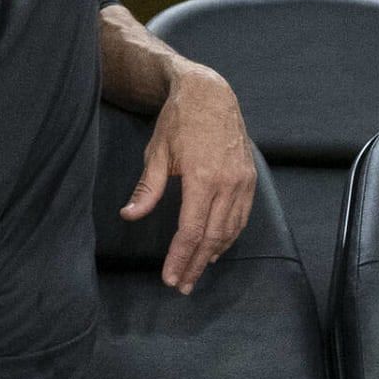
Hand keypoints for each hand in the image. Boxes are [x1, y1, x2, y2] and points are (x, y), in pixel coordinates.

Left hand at [121, 62, 254, 293]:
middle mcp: (227, 182)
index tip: (170, 277)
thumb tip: (129, 215)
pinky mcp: (249, 178)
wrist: (211, 93)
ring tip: (196, 271)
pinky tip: (216, 247)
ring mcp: (243, 181)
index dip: (180, 258)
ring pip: (230, 230)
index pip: (191, 230)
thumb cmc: (179, 120)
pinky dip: (229, 236)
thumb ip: (147, 188)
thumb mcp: (157, 151)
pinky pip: (242, 216)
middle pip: (212, 237)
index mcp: (202, 177)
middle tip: (182, 285)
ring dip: (213, 254)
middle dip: (196, 264)